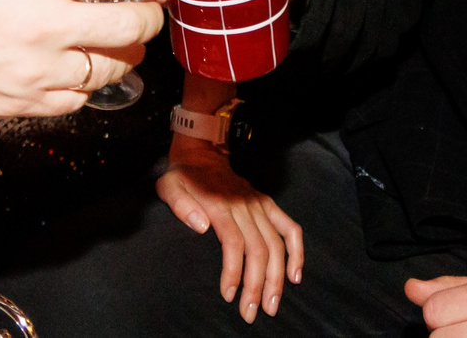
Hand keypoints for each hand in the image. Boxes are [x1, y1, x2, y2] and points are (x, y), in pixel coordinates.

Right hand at [0, 0, 171, 118]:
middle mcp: (47, 27)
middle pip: (132, 27)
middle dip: (152, 17)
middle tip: (153, 9)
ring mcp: (37, 73)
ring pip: (111, 68)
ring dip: (124, 52)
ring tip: (119, 40)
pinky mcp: (23, 105)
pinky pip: (78, 100)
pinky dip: (87, 86)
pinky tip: (78, 72)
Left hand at [158, 134, 302, 323]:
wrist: (202, 153)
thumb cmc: (183, 176)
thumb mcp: (169, 186)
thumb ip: (181, 205)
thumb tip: (200, 226)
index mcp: (220, 204)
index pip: (233, 242)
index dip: (233, 271)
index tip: (228, 295)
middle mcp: (244, 206)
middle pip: (257, 249)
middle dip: (257, 285)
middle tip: (251, 313)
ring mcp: (259, 205)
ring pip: (276, 244)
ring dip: (277, 277)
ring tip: (272, 305)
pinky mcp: (267, 204)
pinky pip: (290, 228)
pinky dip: (297, 252)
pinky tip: (295, 276)